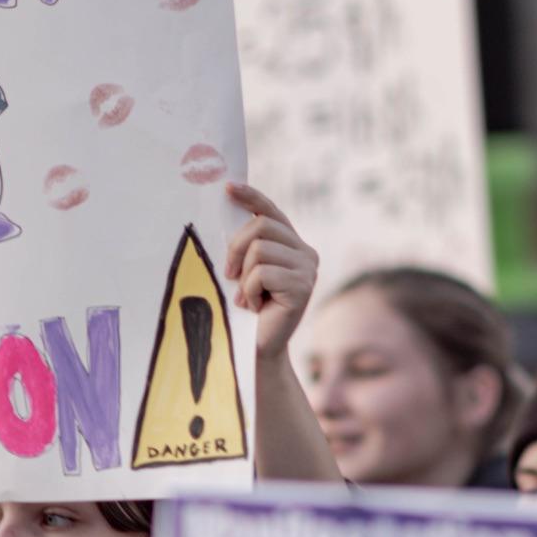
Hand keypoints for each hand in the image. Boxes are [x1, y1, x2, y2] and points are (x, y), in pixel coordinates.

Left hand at [223, 184, 318, 361]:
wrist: (257, 349)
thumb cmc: (246, 310)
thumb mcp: (245, 269)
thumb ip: (247, 244)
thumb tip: (227, 207)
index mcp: (292, 244)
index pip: (271, 211)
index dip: (250, 196)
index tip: (228, 187)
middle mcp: (306, 252)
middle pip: (260, 227)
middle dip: (236, 249)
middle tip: (230, 276)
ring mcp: (308, 269)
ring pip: (259, 249)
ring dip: (244, 277)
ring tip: (249, 298)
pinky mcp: (304, 286)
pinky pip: (262, 273)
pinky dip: (250, 291)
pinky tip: (257, 307)